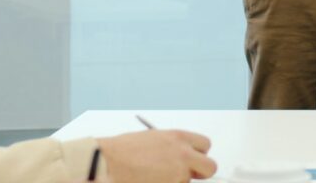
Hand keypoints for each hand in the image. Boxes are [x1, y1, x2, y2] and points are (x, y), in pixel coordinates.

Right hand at [97, 129, 216, 181]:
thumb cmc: (120, 151)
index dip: (198, 155)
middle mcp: (183, 154)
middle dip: (201, 173)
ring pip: (187, 182)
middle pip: (210, 167)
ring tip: (152, 177)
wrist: (105, 163)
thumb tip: (180, 157)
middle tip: (185, 176)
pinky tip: (149, 181)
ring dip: (176, 181)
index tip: (192, 160)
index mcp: (178, 137)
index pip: (205, 145)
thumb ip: (171, 147)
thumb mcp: (152, 139)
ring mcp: (178, 174)